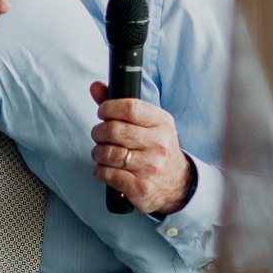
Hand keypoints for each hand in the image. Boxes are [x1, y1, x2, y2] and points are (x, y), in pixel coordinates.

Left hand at [87, 82, 192, 214]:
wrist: (177, 184)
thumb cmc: (156, 148)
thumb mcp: (148, 123)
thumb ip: (120, 105)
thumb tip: (95, 86)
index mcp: (161, 123)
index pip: (129, 108)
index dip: (108, 107)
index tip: (103, 112)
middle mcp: (158, 144)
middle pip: (113, 130)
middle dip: (98, 132)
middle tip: (100, 135)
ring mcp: (150, 167)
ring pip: (106, 153)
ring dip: (97, 152)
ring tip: (103, 152)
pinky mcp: (140, 187)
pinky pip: (106, 173)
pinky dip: (99, 169)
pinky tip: (106, 168)